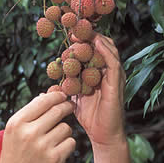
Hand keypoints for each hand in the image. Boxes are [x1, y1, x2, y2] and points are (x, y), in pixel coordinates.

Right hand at [0, 91, 75, 162]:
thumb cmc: (14, 156)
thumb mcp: (14, 132)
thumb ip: (30, 113)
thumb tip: (47, 94)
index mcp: (17, 123)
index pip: (43, 100)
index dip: (56, 96)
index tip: (62, 96)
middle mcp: (29, 133)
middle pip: (58, 111)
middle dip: (66, 107)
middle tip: (69, 107)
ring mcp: (43, 147)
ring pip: (66, 128)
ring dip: (64, 131)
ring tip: (54, 139)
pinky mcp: (55, 159)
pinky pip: (71, 143)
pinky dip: (67, 146)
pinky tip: (57, 151)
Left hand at [72, 33, 126, 147]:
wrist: (102, 135)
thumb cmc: (89, 117)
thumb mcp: (73, 99)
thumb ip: (64, 90)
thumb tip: (47, 88)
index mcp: (98, 73)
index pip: (92, 50)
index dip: (81, 40)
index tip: (68, 31)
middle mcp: (108, 72)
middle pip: (101, 45)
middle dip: (88, 35)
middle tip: (74, 27)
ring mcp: (114, 76)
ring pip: (108, 50)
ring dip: (95, 39)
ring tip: (83, 30)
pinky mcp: (116, 83)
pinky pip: (112, 62)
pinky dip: (105, 50)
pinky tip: (96, 42)